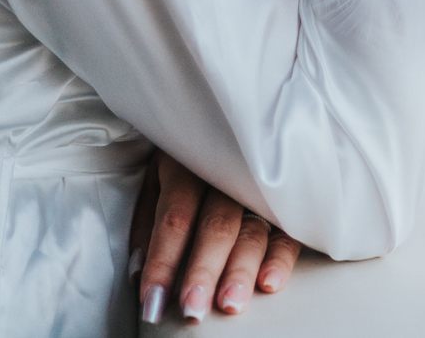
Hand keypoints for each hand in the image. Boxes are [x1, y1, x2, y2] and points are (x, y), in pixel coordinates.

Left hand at [130, 151, 300, 322]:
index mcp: (186, 164)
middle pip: (215, 224)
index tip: (152, 303)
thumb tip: (138, 275)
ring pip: (251, 229)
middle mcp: (224, 173)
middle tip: (192, 309)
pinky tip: (268, 284)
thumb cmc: (185, 158)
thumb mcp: (156, 177)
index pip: (174, 217)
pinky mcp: (284, 200)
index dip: (162, 261)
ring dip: (240, 269)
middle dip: (202, 269)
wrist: (231, 115)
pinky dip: (280, 258)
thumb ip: (146, 225)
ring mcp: (257, 185)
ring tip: (228, 304)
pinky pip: (287, 230)